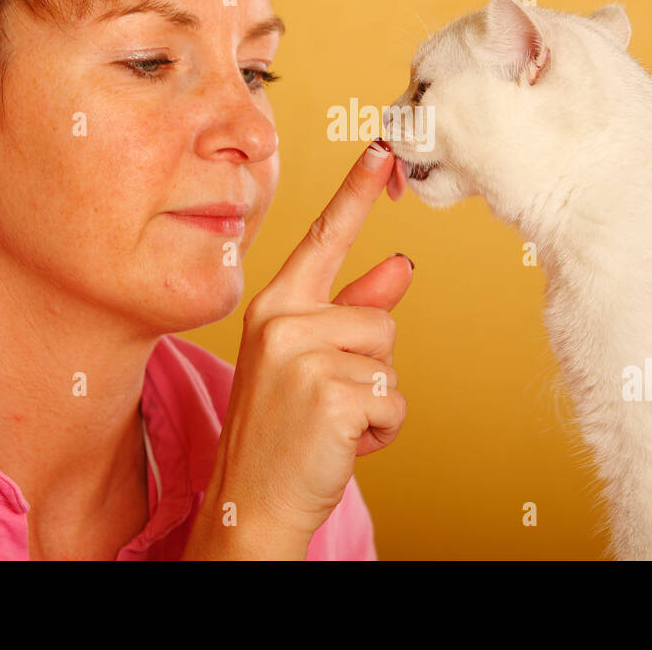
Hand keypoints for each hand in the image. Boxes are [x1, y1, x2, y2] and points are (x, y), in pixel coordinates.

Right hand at [183, 138, 412, 559]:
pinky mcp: (331, 393)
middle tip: (326, 402)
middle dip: (370, 367)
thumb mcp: (307, 363)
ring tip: (331, 423)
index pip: (322, 238)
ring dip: (376, 401)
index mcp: (273, 306)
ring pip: (390, 360)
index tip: (383, 146)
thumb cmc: (282, 432)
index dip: (355, 191)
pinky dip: (381, 431)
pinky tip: (342, 444)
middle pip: (379, 319)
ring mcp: (302, 356)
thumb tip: (398, 267)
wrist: (252, 505)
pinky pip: (393, 400)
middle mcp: (281, 321)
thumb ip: (350, 311)